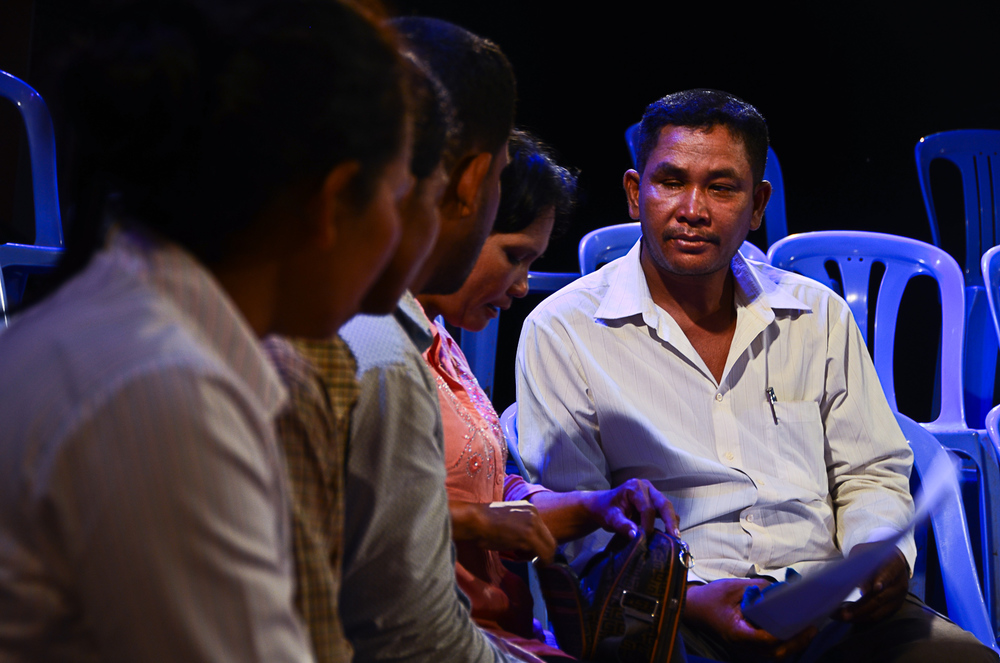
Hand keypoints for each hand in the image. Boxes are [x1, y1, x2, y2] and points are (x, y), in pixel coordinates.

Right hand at [449, 500, 556, 563]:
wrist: (474, 520)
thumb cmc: (484, 524)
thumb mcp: (508, 520)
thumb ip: (521, 527)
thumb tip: (529, 545)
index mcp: (529, 508)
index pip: (544, 531)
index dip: (540, 545)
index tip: (531, 553)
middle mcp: (534, 514)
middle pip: (550, 539)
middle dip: (543, 553)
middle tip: (533, 561)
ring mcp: (533, 524)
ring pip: (550, 547)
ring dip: (541, 558)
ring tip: (525, 559)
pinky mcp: (529, 536)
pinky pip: (544, 554)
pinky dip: (541, 562)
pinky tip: (530, 563)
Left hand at [586, 478, 679, 538]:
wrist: (602, 506)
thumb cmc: (605, 510)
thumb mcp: (610, 518)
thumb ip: (622, 525)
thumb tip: (636, 535)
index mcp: (634, 487)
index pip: (647, 508)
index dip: (648, 524)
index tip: (646, 538)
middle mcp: (646, 487)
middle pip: (663, 504)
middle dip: (670, 521)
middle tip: (675, 537)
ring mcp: (652, 493)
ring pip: (667, 507)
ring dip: (672, 522)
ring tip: (676, 538)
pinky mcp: (654, 502)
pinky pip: (665, 511)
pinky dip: (669, 522)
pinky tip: (671, 535)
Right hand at [684, 579, 815, 660]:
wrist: (692, 608)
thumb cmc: (711, 597)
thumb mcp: (733, 587)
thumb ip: (758, 588)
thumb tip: (783, 588)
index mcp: (738, 632)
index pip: (768, 639)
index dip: (787, 634)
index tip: (804, 624)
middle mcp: (743, 645)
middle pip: (776, 652)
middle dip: (796, 643)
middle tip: (812, 629)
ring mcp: (745, 648)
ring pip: (774, 654)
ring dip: (792, 645)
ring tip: (806, 630)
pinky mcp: (747, 646)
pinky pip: (769, 650)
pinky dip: (783, 643)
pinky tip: (791, 631)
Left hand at [834, 545, 908, 623]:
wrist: (890, 561)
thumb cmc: (872, 555)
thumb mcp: (864, 552)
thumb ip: (859, 563)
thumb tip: (850, 579)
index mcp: (894, 565)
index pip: (888, 573)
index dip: (882, 580)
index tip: (875, 587)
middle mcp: (900, 584)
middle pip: (880, 598)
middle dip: (860, 607)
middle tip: (842, 612)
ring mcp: (898, 598)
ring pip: (878, 611)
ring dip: (858, 616)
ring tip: (841, 616)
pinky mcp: (893, 608)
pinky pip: (877, 616)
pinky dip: (862, 618)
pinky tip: (848, 616)